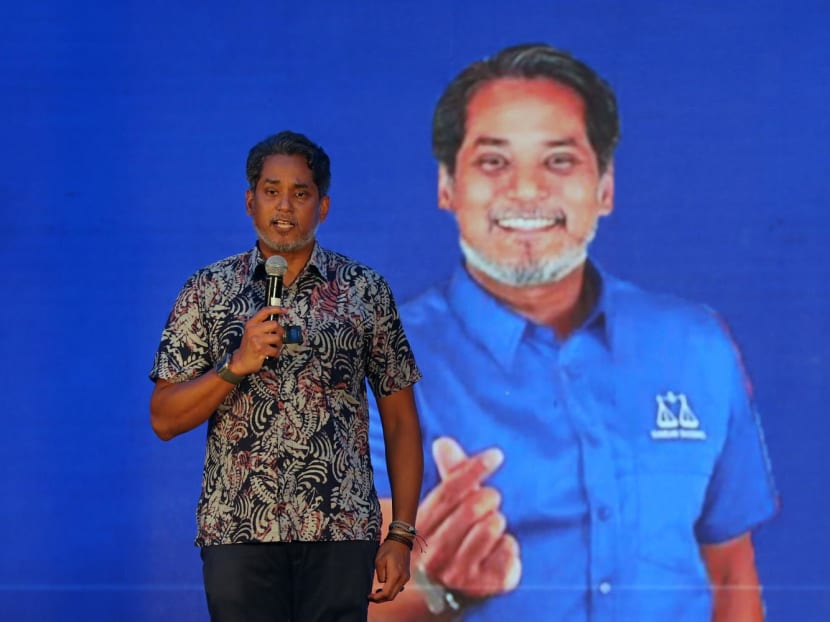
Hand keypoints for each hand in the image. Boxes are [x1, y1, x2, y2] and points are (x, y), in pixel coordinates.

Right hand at [230, 306, 286, 374]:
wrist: (241, 360)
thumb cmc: (249, 346)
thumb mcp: (252, 332)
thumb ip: (262, 325)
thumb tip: (277, 320)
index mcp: (251, 323)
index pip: (264, 311)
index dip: (276, 309)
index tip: (284, 310)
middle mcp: (252, 330)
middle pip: (275, 324)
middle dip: (280, 332)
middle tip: (277, 337)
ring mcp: (256, 339)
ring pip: (277, 337)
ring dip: (278, 344)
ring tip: (273, 347)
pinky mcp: (260, 349)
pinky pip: (275, 349)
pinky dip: (276, 353)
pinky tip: (271, 354)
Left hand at [369, 538, 410, 602]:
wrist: (401, 541)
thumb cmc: (388, 549)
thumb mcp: (379, 560)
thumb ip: (380, 575)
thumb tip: (382, 582)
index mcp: (395, 575)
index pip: (386, 593)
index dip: (376, 598)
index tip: (368, 596)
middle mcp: (403, 579)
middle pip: (391, 596)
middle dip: (380, 599)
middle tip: (371, 596)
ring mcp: (406, 578)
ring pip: (395, 593)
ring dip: (386, 595)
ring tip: (377, 592)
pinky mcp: (406, 576)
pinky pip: (398, 587)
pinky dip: (391, 590)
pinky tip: (385, 586)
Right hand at [416, 437, 520, 598]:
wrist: (452, 591)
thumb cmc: (451, 537)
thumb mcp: (446, 507)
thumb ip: (449, 475)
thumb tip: (442, 442)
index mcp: (420, 529)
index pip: (448, 492)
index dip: (473, 470)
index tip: (496, 456)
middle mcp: (434, 555)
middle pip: (471, 509)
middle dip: (487, 497)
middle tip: (489, 500)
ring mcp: (459, 574)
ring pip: (491, 527)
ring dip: (496, 520)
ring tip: (489, 528)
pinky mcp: (487, 586)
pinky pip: (509, 548)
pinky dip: (508, 544)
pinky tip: (495, 552)